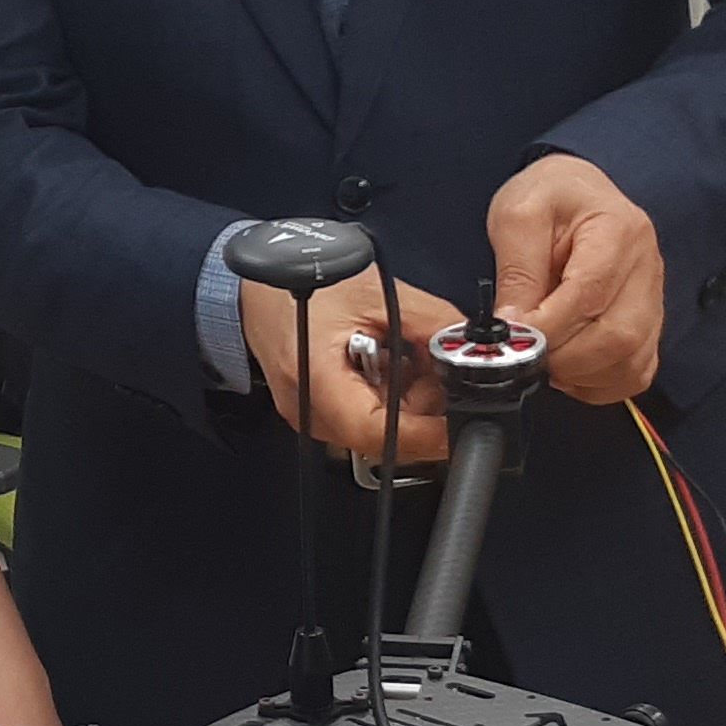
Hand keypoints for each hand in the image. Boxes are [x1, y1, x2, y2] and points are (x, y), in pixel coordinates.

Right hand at [240, 270, 463, 467]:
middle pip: (386, 438)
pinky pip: (367, 422)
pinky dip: (390, 400)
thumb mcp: (377, 293)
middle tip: (437, 370)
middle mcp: (310, 411)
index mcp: (316, 378)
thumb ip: (431, 324)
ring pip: (381, 433)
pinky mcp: (319, 417)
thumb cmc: (300, 287)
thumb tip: (469, 348)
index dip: (428, 434)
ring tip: (406, 357)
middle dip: (424, 410)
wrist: (257, 291)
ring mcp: (312, 419)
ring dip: (408, 402)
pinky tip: (388, 366)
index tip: (461, 422)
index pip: (380, 432)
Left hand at [487, 155, 665, 405]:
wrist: (576, 193)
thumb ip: (517, 271)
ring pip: (631, 362)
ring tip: (545, 358)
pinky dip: (598, 384)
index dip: (550, 326)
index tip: (514, 338)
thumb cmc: (549, 198)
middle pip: (620, 336)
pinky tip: (569, 367)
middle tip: (526, 353)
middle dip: (565, 358)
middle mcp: (647, 267)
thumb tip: (513, 328)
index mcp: (618, 229)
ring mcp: (653, 300)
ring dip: (581, 375)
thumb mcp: (518, 216)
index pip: (591, 293)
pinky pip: (634, 372)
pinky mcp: (649, 326)